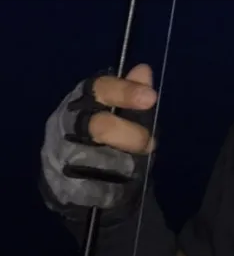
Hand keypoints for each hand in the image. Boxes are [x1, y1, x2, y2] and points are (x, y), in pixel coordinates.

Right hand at [40, 64, 157, 215]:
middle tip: (150, 143)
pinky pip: (93, 184)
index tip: (151, 97)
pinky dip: (112, 185)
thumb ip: (132, 95)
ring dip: (123, 163)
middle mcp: (65, 123)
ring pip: (97, 157)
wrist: (79, 181)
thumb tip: (144, 70)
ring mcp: (60, 153)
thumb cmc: (107, 138)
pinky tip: (120, 182)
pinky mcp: (60, 182)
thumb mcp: (122, 114)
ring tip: (134, 164)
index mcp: (81, 100)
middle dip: (129, 135)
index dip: (125, 91)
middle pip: (98, 125)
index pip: (99, 88)